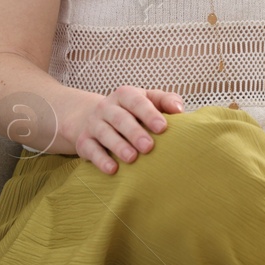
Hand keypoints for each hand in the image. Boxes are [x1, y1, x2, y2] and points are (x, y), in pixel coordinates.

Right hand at [68, 85, 185, 173]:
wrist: (93, 118)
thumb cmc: (132, 112)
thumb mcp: (148, 100)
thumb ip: (166, 101)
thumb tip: (179, 111)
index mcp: (125, 95)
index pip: (137, 101)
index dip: (149, 114)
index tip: (162, 127)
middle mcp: (107, 107)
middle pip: (120, 118)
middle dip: (135, 132)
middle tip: (149, 146)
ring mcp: (94, 124)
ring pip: (105, 133)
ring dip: (119, 146)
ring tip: (132, 158)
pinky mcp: (84, 141)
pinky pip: (91, 150)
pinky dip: (101, 160)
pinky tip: (112, 169)